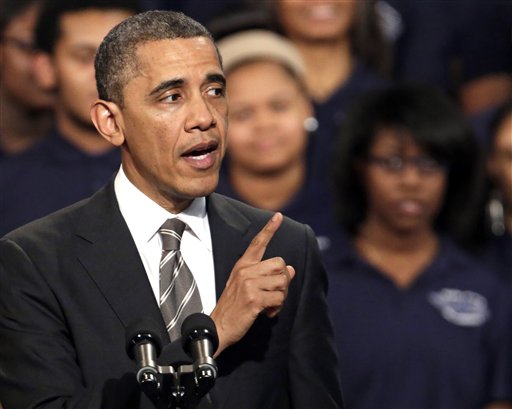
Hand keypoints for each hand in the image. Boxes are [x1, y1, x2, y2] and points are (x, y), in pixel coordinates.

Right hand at [210, 212, 295, 355]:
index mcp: (242, 266)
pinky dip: (277, 308)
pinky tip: (266, 313)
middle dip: (283, 281)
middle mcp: (245, 271)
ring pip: (282, 282)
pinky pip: (279, 298)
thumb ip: (267, 276)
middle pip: (280, 264)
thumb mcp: (246, 286)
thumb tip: (291, 269)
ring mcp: (249, 284)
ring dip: (281, 296)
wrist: (218, 327)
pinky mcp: (254, 299)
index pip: (258, 243)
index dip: (269, 229)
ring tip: (269, 305)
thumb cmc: (234, 307)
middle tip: (275, 294)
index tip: (278, 216)